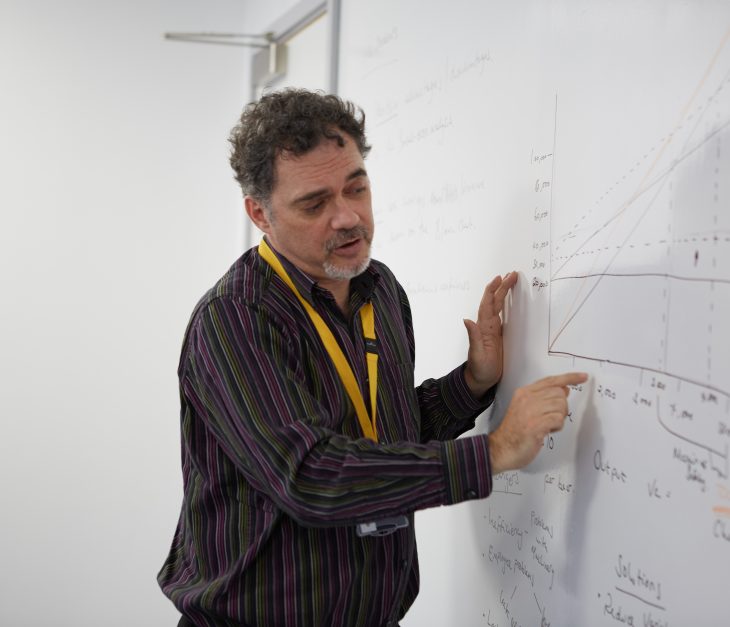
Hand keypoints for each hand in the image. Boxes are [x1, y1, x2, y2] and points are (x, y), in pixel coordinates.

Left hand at [463, 272, 517, 397]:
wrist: (480, 380)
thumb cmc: (479, 369)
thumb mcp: (476, 354)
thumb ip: (473, 337)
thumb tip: (466, 320)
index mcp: (483, 328)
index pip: (488, 304)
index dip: (493, 290)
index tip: (500, 278)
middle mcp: (487, 326)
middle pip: (495, 302)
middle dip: (502, 287)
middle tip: (512, 274)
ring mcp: (492, 330)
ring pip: (498, 307)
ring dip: (504, 293)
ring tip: (510, 281)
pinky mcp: (498, 336)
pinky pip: (503, 316)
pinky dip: (506, 306)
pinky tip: (510, 301)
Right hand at [488, 372, 588, 473]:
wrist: (501, 449)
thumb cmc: (514, 431)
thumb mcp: (526, 408)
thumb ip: (544, 397)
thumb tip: (564, 389)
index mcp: (524, 393)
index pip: (551, 380)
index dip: (569, 377)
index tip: (583, 376)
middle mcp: (527, 399)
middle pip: (559, 393)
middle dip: (561, 407)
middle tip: (551, 418)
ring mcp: (530, 411)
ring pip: (561, 406)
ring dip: (559, 418)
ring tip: (547, 426)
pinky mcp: (535, 425)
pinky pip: (558, 419)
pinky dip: (557, 427)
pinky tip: (547, 431)